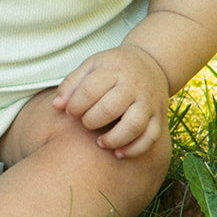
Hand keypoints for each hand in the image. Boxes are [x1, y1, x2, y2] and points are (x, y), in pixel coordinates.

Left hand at [53, 44, 170, 157]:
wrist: (151, 63)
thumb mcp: (91, 66)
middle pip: (111, 108)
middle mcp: (133, 86)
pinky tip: (118, 153)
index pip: (90, 90)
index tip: (70, 112)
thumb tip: (57, 106)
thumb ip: (72, 84)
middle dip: (91, 121)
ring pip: (134, 125)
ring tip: (100, 143)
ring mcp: (148, 102)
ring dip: (114, 139)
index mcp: (113, 71)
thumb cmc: (112, 67)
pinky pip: (151, 137)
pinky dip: (135, 149)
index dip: (75, 105)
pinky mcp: (159, 117)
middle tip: (85, 124)